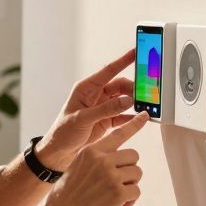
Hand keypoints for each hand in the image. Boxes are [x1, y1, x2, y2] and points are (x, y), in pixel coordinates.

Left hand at [35, 49, 136, 169]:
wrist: (58, 153)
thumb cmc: (63, 132)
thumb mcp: (83, 119)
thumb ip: (106, 109)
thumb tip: (128, 100)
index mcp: (86, 89)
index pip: (108, 71)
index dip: (123, 61)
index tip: (136, 52)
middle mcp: (95, 96)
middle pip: (120, 86)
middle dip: (133, 88)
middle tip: (146, 93)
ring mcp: (102, 108)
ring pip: (123, 100)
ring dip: (134, 102)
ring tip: (147, 104)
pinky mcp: (106, 121)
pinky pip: (123, 115)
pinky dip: (132, 116)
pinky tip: (142, 117)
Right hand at [35, 111, 148, 205]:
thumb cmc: (65, 197)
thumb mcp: (76, 168)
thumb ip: (96, 160)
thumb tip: (119, 162)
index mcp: (90, 151)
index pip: (118, 134)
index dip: (134, 125)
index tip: (145, 116)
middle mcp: (101, 159)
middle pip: (133, 156)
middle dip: (129, 170)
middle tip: (118, 183)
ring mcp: (110, 175)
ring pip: (137, 173)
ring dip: (130, 185)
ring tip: (115, 196)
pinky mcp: (117, 193)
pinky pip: (136, 191)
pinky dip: (130, 200)